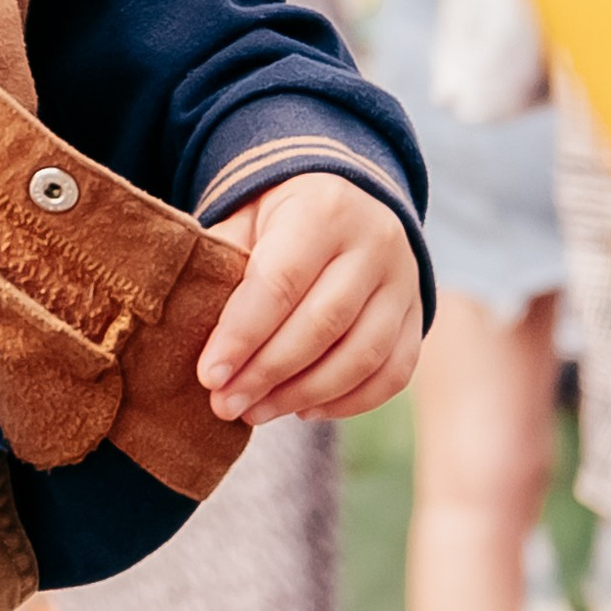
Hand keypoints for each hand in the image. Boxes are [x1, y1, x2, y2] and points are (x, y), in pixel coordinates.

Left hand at [197, 171, 421, 426]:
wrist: (350, 198)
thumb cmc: (284, 217)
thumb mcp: (249, 218)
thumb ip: (225, 263)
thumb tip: (192, 328)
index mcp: (324, 209)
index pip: (281, 281)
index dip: (243, 334)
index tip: (210, 375)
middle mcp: (375, 241)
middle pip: (322, 323)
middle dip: (267, 374)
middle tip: (225, 404)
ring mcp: (404, 281)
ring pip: (361, 355)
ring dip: (303, 394)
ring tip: (256, 412)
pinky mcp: (418, 315)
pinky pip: (393, 373)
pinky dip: (349, 402)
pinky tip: (305, 409)